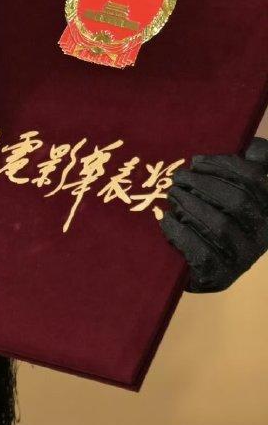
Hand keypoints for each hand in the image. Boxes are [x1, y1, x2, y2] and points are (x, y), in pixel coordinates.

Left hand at [160, 137, 267, 291]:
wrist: (193, 265)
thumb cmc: (210, 217)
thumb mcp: (230, 190)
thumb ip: (248, 168)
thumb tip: (255, 147)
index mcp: (267, 210)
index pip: (256, 180)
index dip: (225, 165)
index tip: (195, 160)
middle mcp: (261, 237)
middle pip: (237, 202)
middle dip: (203, 184)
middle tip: (177, 178)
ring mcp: (242, 259)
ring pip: (220, 226)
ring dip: (190, 204)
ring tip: (171, 195)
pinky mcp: (220, 277)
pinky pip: (202, 253)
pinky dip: (181, 233)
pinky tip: (167, 220)